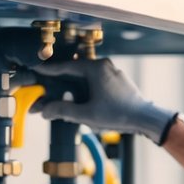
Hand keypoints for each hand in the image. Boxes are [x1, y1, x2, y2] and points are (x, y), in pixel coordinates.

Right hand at [34, 58, 177, 143]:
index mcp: (95, 68)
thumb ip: (63, 111)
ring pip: (87, 76)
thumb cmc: (117, 114)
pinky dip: (87, 87)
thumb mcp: (86, 114)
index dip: (50, 70)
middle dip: (61, 79)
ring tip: (63, 92)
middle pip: (76, 70)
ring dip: (75, 84)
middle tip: (47, 84)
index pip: (67, 67)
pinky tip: (82, 97)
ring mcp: (113, 72)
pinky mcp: (119, 81)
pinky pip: (97, 80)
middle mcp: (104, 65)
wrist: (145, 118)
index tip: (37, 70)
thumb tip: (44, 111)